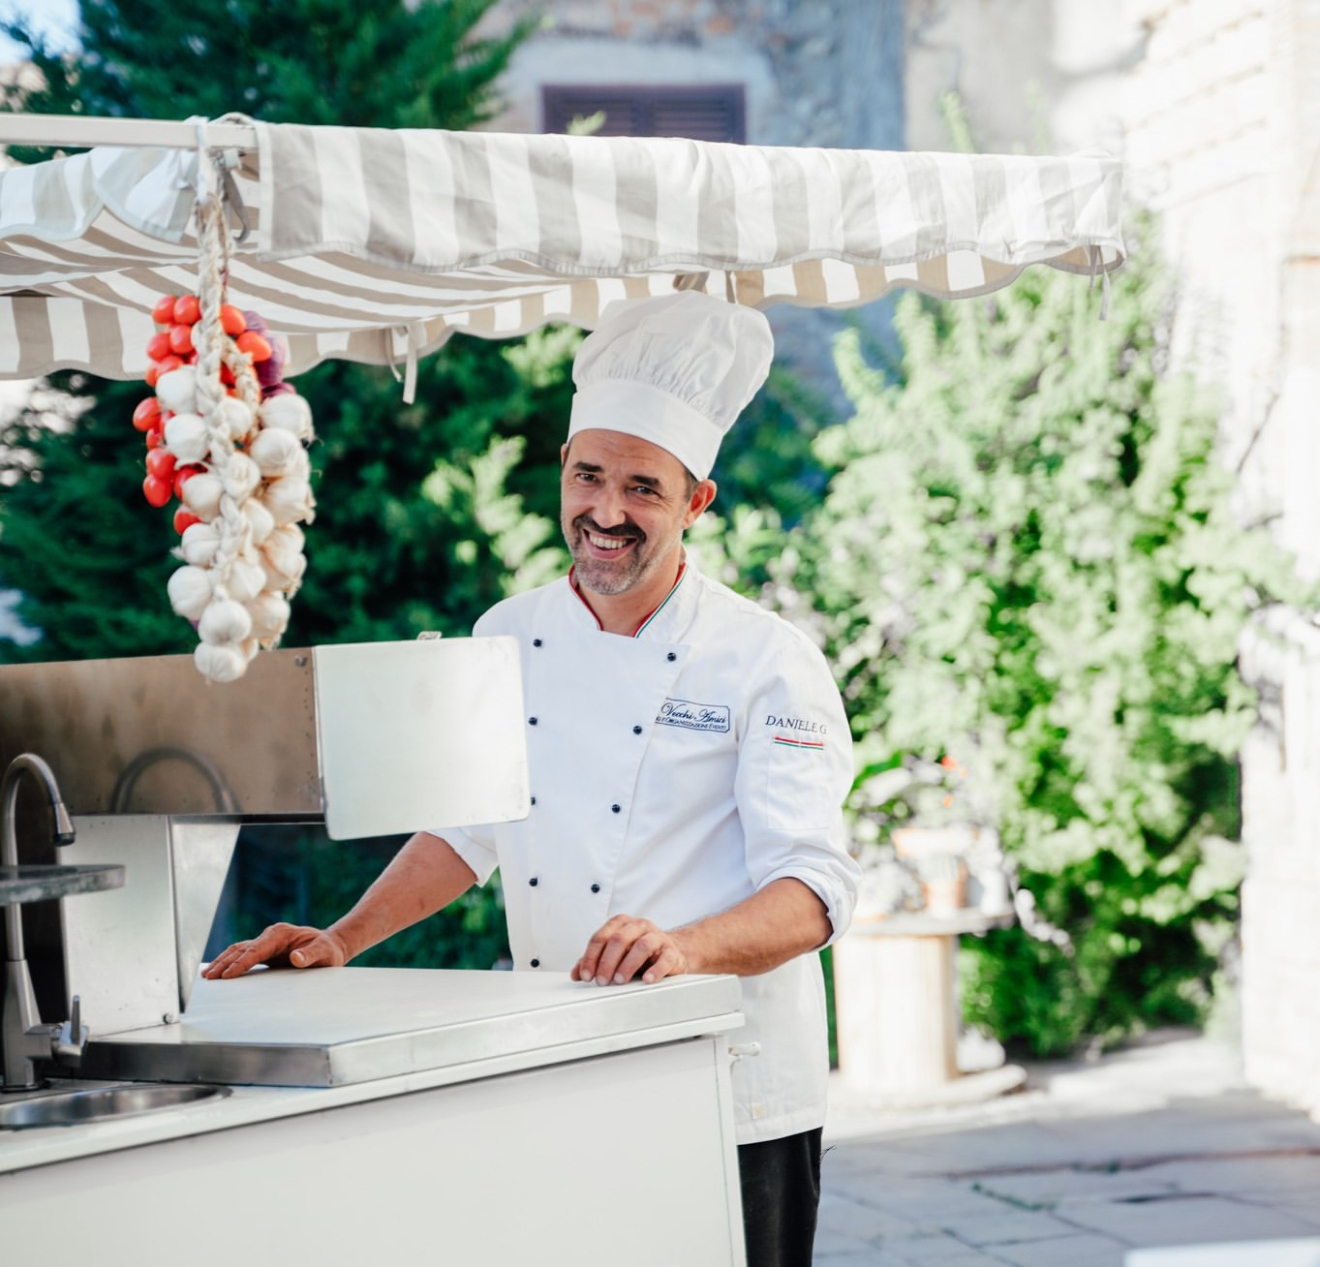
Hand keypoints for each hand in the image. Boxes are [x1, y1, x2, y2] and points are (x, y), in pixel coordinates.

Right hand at [202, 922, 349, 979]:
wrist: (331, 946)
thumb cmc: (328, 950)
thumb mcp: (325, 953)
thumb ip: (311, 955)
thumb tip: (296, 958)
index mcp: (281, 934)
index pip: (257, 949)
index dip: (241, 962)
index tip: (227, 974)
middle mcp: (271, 936)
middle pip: (243, 949)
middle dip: (225, 963)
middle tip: (209, 977)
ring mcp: (266, 942)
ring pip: (239, 951)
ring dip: (223, 962)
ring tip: (207, 975)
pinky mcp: (265, 951)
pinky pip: (243, 955)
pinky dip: (229, 962)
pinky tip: (218, 970)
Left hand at [571, 914, 689, 985]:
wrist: (669, 953)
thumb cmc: (637, 953)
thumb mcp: (614, 954)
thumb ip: (594, 961)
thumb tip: (576, 974)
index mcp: (621, 923)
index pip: (601, 937)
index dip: (591, 957)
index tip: (586, 976)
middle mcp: (638, 926)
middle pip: (619, 939)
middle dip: (607, 962)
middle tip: (602, 981)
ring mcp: (656, 936)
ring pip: (642, 945)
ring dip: (628, 964)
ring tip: (620, 980)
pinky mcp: (671, 951)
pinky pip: (664, 958)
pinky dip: (655, 970)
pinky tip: (647, 980)